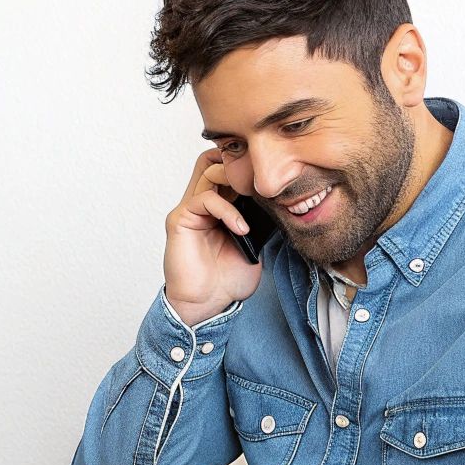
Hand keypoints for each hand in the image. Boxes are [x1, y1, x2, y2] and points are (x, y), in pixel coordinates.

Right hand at [163, 149, 267, 325]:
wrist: (206, 305)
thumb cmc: (226, 280)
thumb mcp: (255, 243)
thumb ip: (261, 220)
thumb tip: (283, 202)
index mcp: (216, 207)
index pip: (225, 168)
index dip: (245, 166)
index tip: (272, 180)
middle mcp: (200, 203)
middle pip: (213, 159)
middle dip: (239, 165)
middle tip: (261, 183)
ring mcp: (188, 209)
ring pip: (208, 170)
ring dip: (235, 183)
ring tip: (253, 204)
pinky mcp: (180, 220)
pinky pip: (205, 199)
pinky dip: (227, 210)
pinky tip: (241, 228)